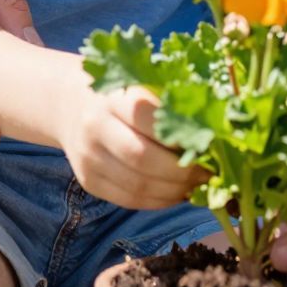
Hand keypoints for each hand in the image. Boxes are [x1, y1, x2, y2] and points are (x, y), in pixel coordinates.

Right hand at [64, 84, 200, 210]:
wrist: (68, 103)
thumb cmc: (121, 92)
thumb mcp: (141, 84)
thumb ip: (172, 104)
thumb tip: (218, 132)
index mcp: (113, 98)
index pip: (151, 120)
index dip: (183, 138)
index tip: (209, 146)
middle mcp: (95, 128)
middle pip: (143, 159)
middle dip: (181, 173)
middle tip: (208, 174)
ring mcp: (89, 158)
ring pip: (137, 186)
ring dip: (173, 193)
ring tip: (195, 186)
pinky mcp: (88, 181)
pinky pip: (129, 200)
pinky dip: (158, 201)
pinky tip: (175, 193)